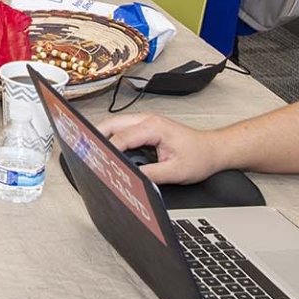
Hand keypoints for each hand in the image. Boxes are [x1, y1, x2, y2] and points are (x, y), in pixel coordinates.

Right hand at [102, 113, 227, 185]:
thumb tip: (131, 178)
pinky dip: (112, 139)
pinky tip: (108, 151)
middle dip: (96, 137)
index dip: (108, 150)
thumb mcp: (176, 171)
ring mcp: (145, 123)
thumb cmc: (199, 156)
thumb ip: (152, 174)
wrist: (213, 150)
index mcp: (154, 127)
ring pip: (115, 125)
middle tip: (86, 152)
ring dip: (103, 137)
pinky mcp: (145, 129)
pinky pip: (123, 130)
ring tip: (93, 153)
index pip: (123, 137)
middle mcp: (148, 121)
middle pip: (112, 124)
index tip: (98, 161)